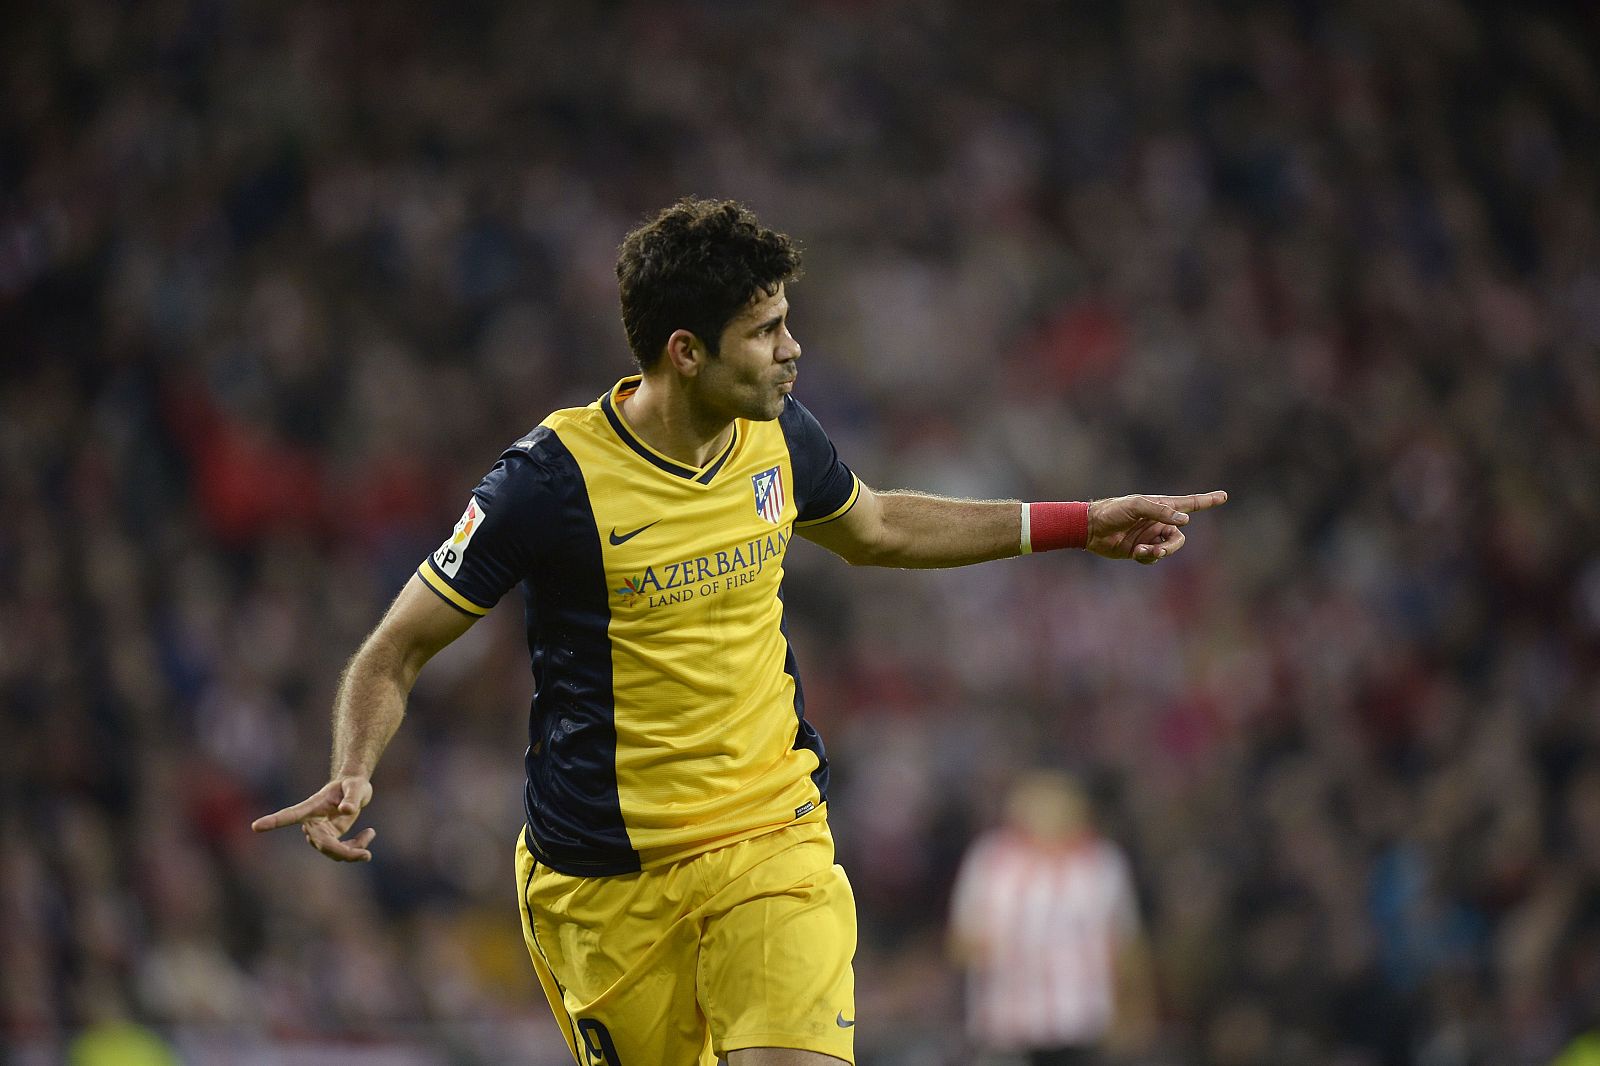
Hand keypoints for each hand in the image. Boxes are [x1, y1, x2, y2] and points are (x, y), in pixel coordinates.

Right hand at [251, 776, 375, 861]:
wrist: (354, 788)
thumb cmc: (353, 784)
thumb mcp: (356, 786)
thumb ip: (353, 797)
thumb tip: (347, 810)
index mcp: (311, 807)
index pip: (290, 815)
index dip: (273, 821)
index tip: (255, 826)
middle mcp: (311, 822)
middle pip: (322, 845)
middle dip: (343, 853)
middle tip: (366, 855)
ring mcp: (320, 832)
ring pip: (333, 852)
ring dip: (353, 851)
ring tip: (370, 833)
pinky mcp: (330, 839)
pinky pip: (343, 851)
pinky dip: (358, 847)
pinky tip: (370, 832)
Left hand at [1087, 490, 1227, 563]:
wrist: (1091, 528)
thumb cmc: (1112, 511)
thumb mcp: (1136, 506)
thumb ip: (1160, 512)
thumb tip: (1185, 521)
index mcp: (1160, 506)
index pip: (1189, 504)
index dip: (1206, 501)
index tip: (1224, 496)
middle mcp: (1158, 522)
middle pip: (1179, 537)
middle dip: (1171, 545)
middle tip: (1159, 550)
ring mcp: (1150, 537)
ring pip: (1168, 549)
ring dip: (1158, 552)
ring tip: (1142, 551)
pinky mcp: (1140, 550)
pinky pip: (1153, 558)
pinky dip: (1147, 557)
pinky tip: (1134, 553)